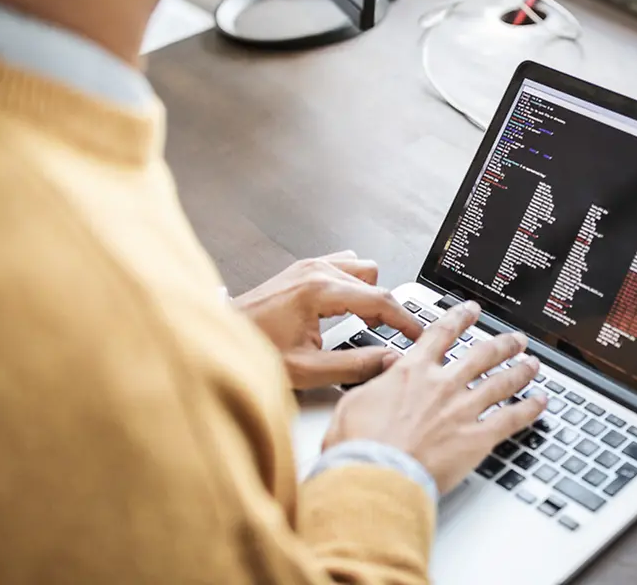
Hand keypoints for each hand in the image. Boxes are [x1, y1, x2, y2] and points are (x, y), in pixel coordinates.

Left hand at [234, 250, 420, 389]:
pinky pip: (344, 265)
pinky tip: (346, 307)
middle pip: (375, 281)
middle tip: (390, 337)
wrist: (217, 339)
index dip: (406, 321)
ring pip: (362, 268)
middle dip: (388, 311)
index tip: (419, 335)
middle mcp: (316, 271)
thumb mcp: (307, 369)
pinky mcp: (302, 269)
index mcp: (319, 290)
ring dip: (369, 293)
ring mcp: (308, 266)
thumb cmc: (253, 351)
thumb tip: (389, 361)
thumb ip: (354, 366)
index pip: (380, 300)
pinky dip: (353, 285)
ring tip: (366, 322)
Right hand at [325, 301, 548, 492]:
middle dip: (502, 344)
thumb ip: (376, 381)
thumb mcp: (355, 402)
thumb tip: (387, 368)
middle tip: (515, 339)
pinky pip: (511, 419)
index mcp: (413, 371)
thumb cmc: (360, 446)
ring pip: (502, 381)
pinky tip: (541, 402)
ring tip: (533, 364)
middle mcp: (443, 385)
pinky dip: (529, 409)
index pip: (441, 334)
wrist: (376, 476)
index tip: (471, 310)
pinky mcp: (477, 438)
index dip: (459, 318)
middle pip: (482, 354)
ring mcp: (463, 409)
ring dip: (520, 371)